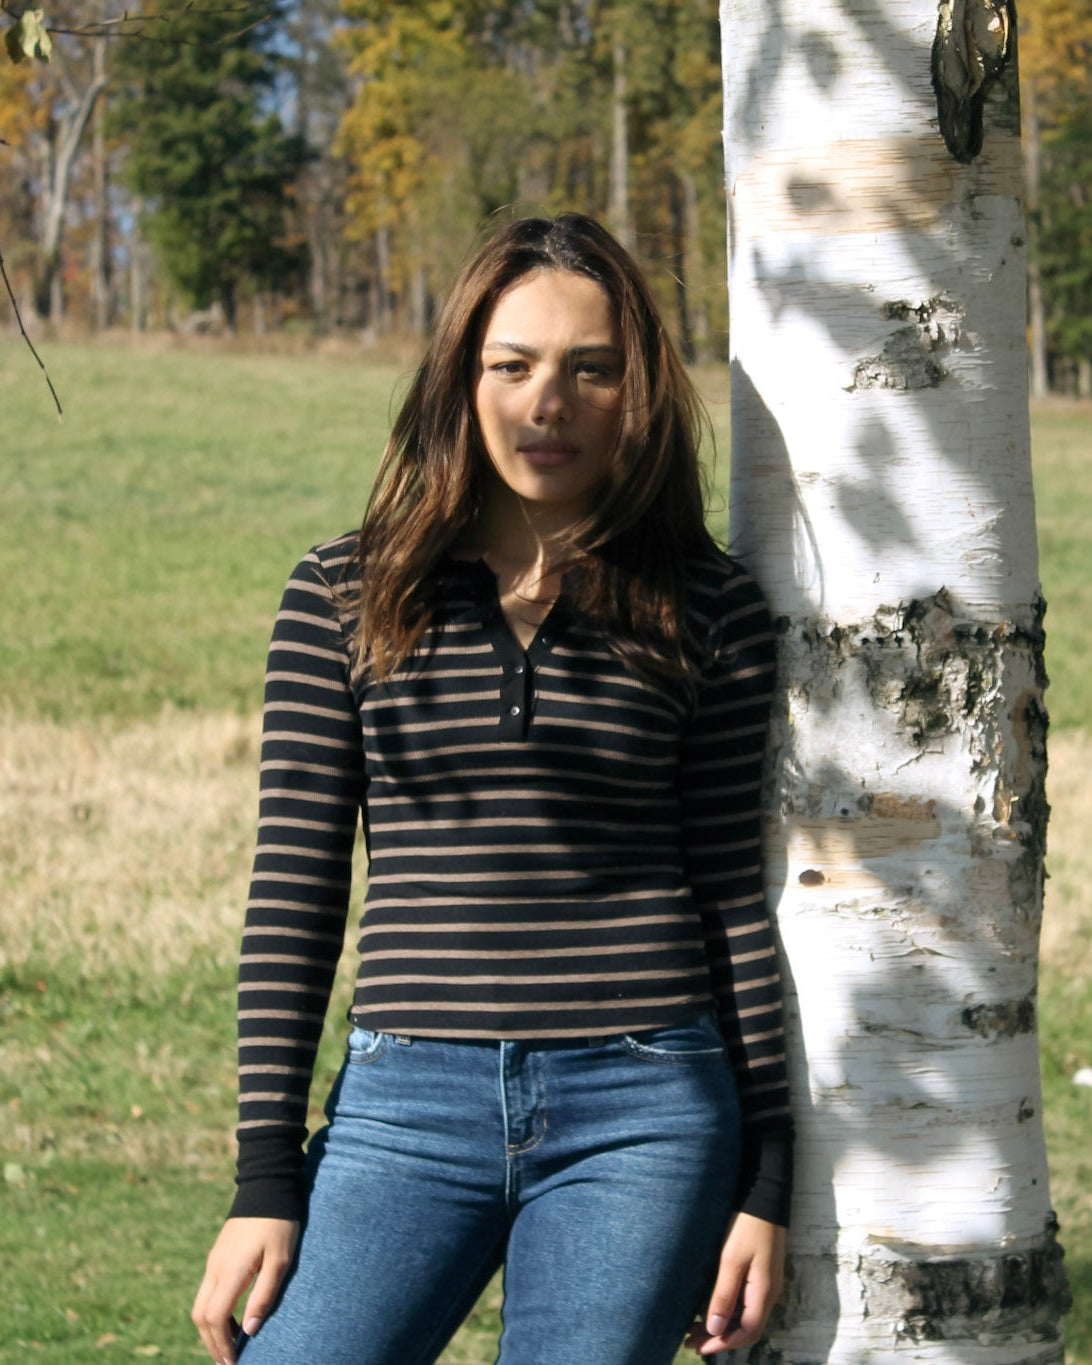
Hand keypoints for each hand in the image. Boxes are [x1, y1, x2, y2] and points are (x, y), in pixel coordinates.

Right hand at [191, 1216, 299, 1364]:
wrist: (266, 1186)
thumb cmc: (278, 1223)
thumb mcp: (279, 1260)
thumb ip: (264, 1295)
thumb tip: (248, 1331)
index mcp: (229, 1271)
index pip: (215, 1318)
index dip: (222, 1344)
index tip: (233, 1362)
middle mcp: (215, 1268)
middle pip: (201, 1316)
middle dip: (211, 1343)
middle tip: (227, 1362)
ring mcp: (213, 1261)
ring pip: (201, 1305)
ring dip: (211, 1329)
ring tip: (229, 1346)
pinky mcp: (218, 1255)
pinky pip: (207, 1291)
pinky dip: (214, 1312)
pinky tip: (231, 1319)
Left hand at [684, 1212, 785, 1355]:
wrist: (763, 1194)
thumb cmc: (747, 1225)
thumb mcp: (731, 1259)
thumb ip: (724, 1295)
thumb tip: (715, 1329)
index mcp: (764, 1292)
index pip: (747, 1332)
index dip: (723, 1344)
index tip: (699, 1348)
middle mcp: (768, 1292)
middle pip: (746, 1327)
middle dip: (719, 1337)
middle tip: (689, 1340)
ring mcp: (766, 1282)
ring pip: (745, 1315)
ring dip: (722, 1324)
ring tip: (694, 1328)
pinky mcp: (761, 1272)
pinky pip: (745, 1301)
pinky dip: (728, 1310)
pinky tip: (711, 1307)